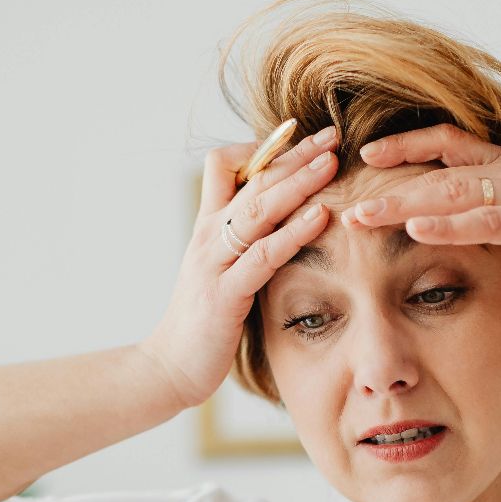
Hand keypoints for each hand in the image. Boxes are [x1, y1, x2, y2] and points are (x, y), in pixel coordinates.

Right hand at [137, 123, 340, 410]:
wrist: (168, 368)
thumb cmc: (201, 323)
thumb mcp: (219, 272)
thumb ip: (242, 245)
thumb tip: (279, 225)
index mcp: (207, 228)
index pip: (225, 166)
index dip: (262, 149)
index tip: (300, 139)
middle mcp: (208, 237)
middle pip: (252, 180)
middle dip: (294, 154)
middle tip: (332, 134)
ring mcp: (214, 263)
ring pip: (259, 209)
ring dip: (298, 181)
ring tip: (331, 161)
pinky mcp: (225, 294)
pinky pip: (264, 255)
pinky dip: (293, 232)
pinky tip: (321, 216)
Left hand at [344, 123, 500, 288]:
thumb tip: (474, 222)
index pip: (450, 143)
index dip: (406, 145)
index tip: (367, 154)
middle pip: (438, 165)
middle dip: (387, 178)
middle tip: (342, 191)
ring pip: (452, 191)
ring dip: (402, 203)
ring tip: (360, 215)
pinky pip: (489, 220)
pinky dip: (450, 224)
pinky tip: (417, 228)